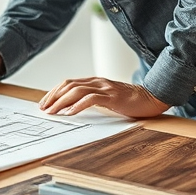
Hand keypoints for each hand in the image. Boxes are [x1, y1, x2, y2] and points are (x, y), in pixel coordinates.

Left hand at [39, 77, 169, 117]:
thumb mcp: (107, 98)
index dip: (54, 92)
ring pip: (77, 91)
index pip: (68, 83)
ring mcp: (105, 88)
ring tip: (53, 112)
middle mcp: (97, 82)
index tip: (44, 103)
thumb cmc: (130, 101)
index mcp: (95, 82)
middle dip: (53, 97)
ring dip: (61, 102)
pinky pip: (92, 99)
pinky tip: (70, 113)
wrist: (152, 97)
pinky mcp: (113, 96)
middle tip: (43, 109)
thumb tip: (73, 109)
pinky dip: (79, 105)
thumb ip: (93, 99)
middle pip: (68, 85)